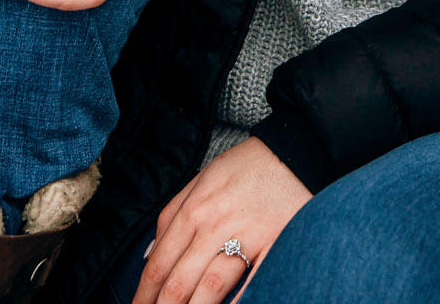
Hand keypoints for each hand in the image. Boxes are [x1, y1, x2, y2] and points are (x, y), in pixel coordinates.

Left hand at [133, 138, 309, 303]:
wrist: (295, 151)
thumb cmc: (247, 166)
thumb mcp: (202, 178)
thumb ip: (173, 214)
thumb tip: (149, 253)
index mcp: (193, 209)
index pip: (159, 262)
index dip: (144, 293)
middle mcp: (214, 225)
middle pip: (178, 280)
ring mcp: (245, 238)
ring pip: (209, 286)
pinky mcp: (274, 246)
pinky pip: (252, 281)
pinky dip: (239, 301)